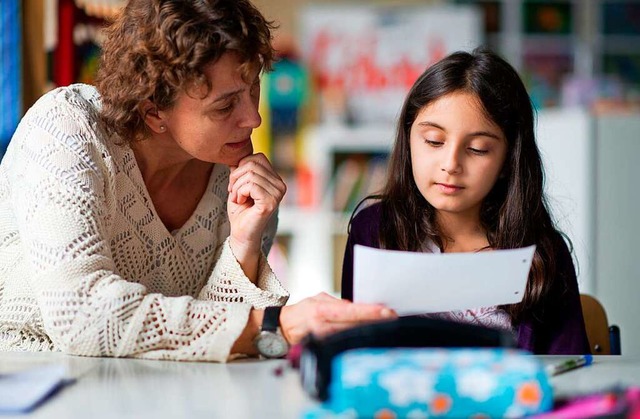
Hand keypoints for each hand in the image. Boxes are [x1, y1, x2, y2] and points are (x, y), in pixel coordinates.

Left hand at [227, 153, 285, 269]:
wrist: (241, 234)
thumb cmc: (240, 211)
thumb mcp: (239, 185)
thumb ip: (241, 170)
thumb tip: (236, 155)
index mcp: (275, 179)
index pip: (258, 157)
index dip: (241, 166)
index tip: (235, 183)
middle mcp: (280, 185)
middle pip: (252, 164)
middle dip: (236, 176)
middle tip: (233, 191)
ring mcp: (277, 194)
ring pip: (250, 174)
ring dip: (236, 186)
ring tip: (237, 198)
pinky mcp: (270, 202)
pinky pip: (251, 185)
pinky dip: (239, 192)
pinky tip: (241, 202)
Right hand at [279, 292, 396, 344]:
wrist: (279, 329)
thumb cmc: (301, 312)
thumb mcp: (317, 300)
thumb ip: (338, 304)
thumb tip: (358, 308)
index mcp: (321, 310)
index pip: (351, 311)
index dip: (371, 312)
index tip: (387, 312)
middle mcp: (321, 326)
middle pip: (355, 326)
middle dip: (375, 323)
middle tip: (394, 320)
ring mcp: (322, 341)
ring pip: (350, 338)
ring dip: (368, 334)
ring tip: (385, 329)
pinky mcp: (322, 351)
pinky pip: (342, 346)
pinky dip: (356, 343)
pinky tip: (368, 341)